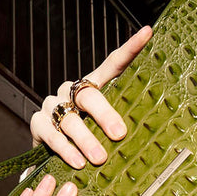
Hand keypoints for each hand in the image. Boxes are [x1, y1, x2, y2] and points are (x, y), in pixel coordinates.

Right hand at [30, 26, 152, 168]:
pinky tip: (77, 162)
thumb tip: (158, 136)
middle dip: (105, 115)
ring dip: (86, 139)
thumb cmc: (90, 138)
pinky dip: (65, 149)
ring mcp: (53, 105)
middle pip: (89, 95)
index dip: (130, 48)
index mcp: (94, 86)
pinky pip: (51, 134)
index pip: (114, 63)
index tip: (148, 33)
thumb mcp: (108, 129)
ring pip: (69, 118)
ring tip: (99, 158)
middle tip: (119, 134)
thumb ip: (124, 125)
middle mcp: (72, 90)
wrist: (54, 155)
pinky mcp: (38, 123)